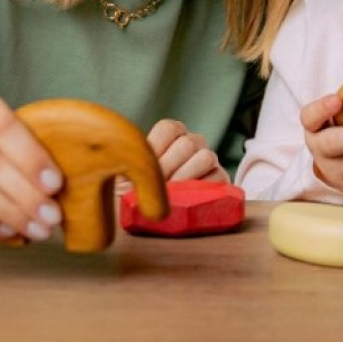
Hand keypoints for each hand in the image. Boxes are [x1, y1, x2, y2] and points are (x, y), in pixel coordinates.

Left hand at [113, 119, 227, 196]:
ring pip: (205, 157)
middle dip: (169, 167)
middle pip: (186, 144)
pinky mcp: (220, 178)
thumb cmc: (142, 191)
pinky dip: (203, 190)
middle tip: (155, 187)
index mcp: (172, 135)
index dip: (157, 147)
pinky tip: (187, 201)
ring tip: (170, 195)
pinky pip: (219, 178)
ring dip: (186, 177)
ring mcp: (208, 158)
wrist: (165, 213)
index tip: (144, 168)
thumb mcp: (131, 177)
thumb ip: (129, 171)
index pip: (168, 128)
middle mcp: (192, 142)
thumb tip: (121, 180)